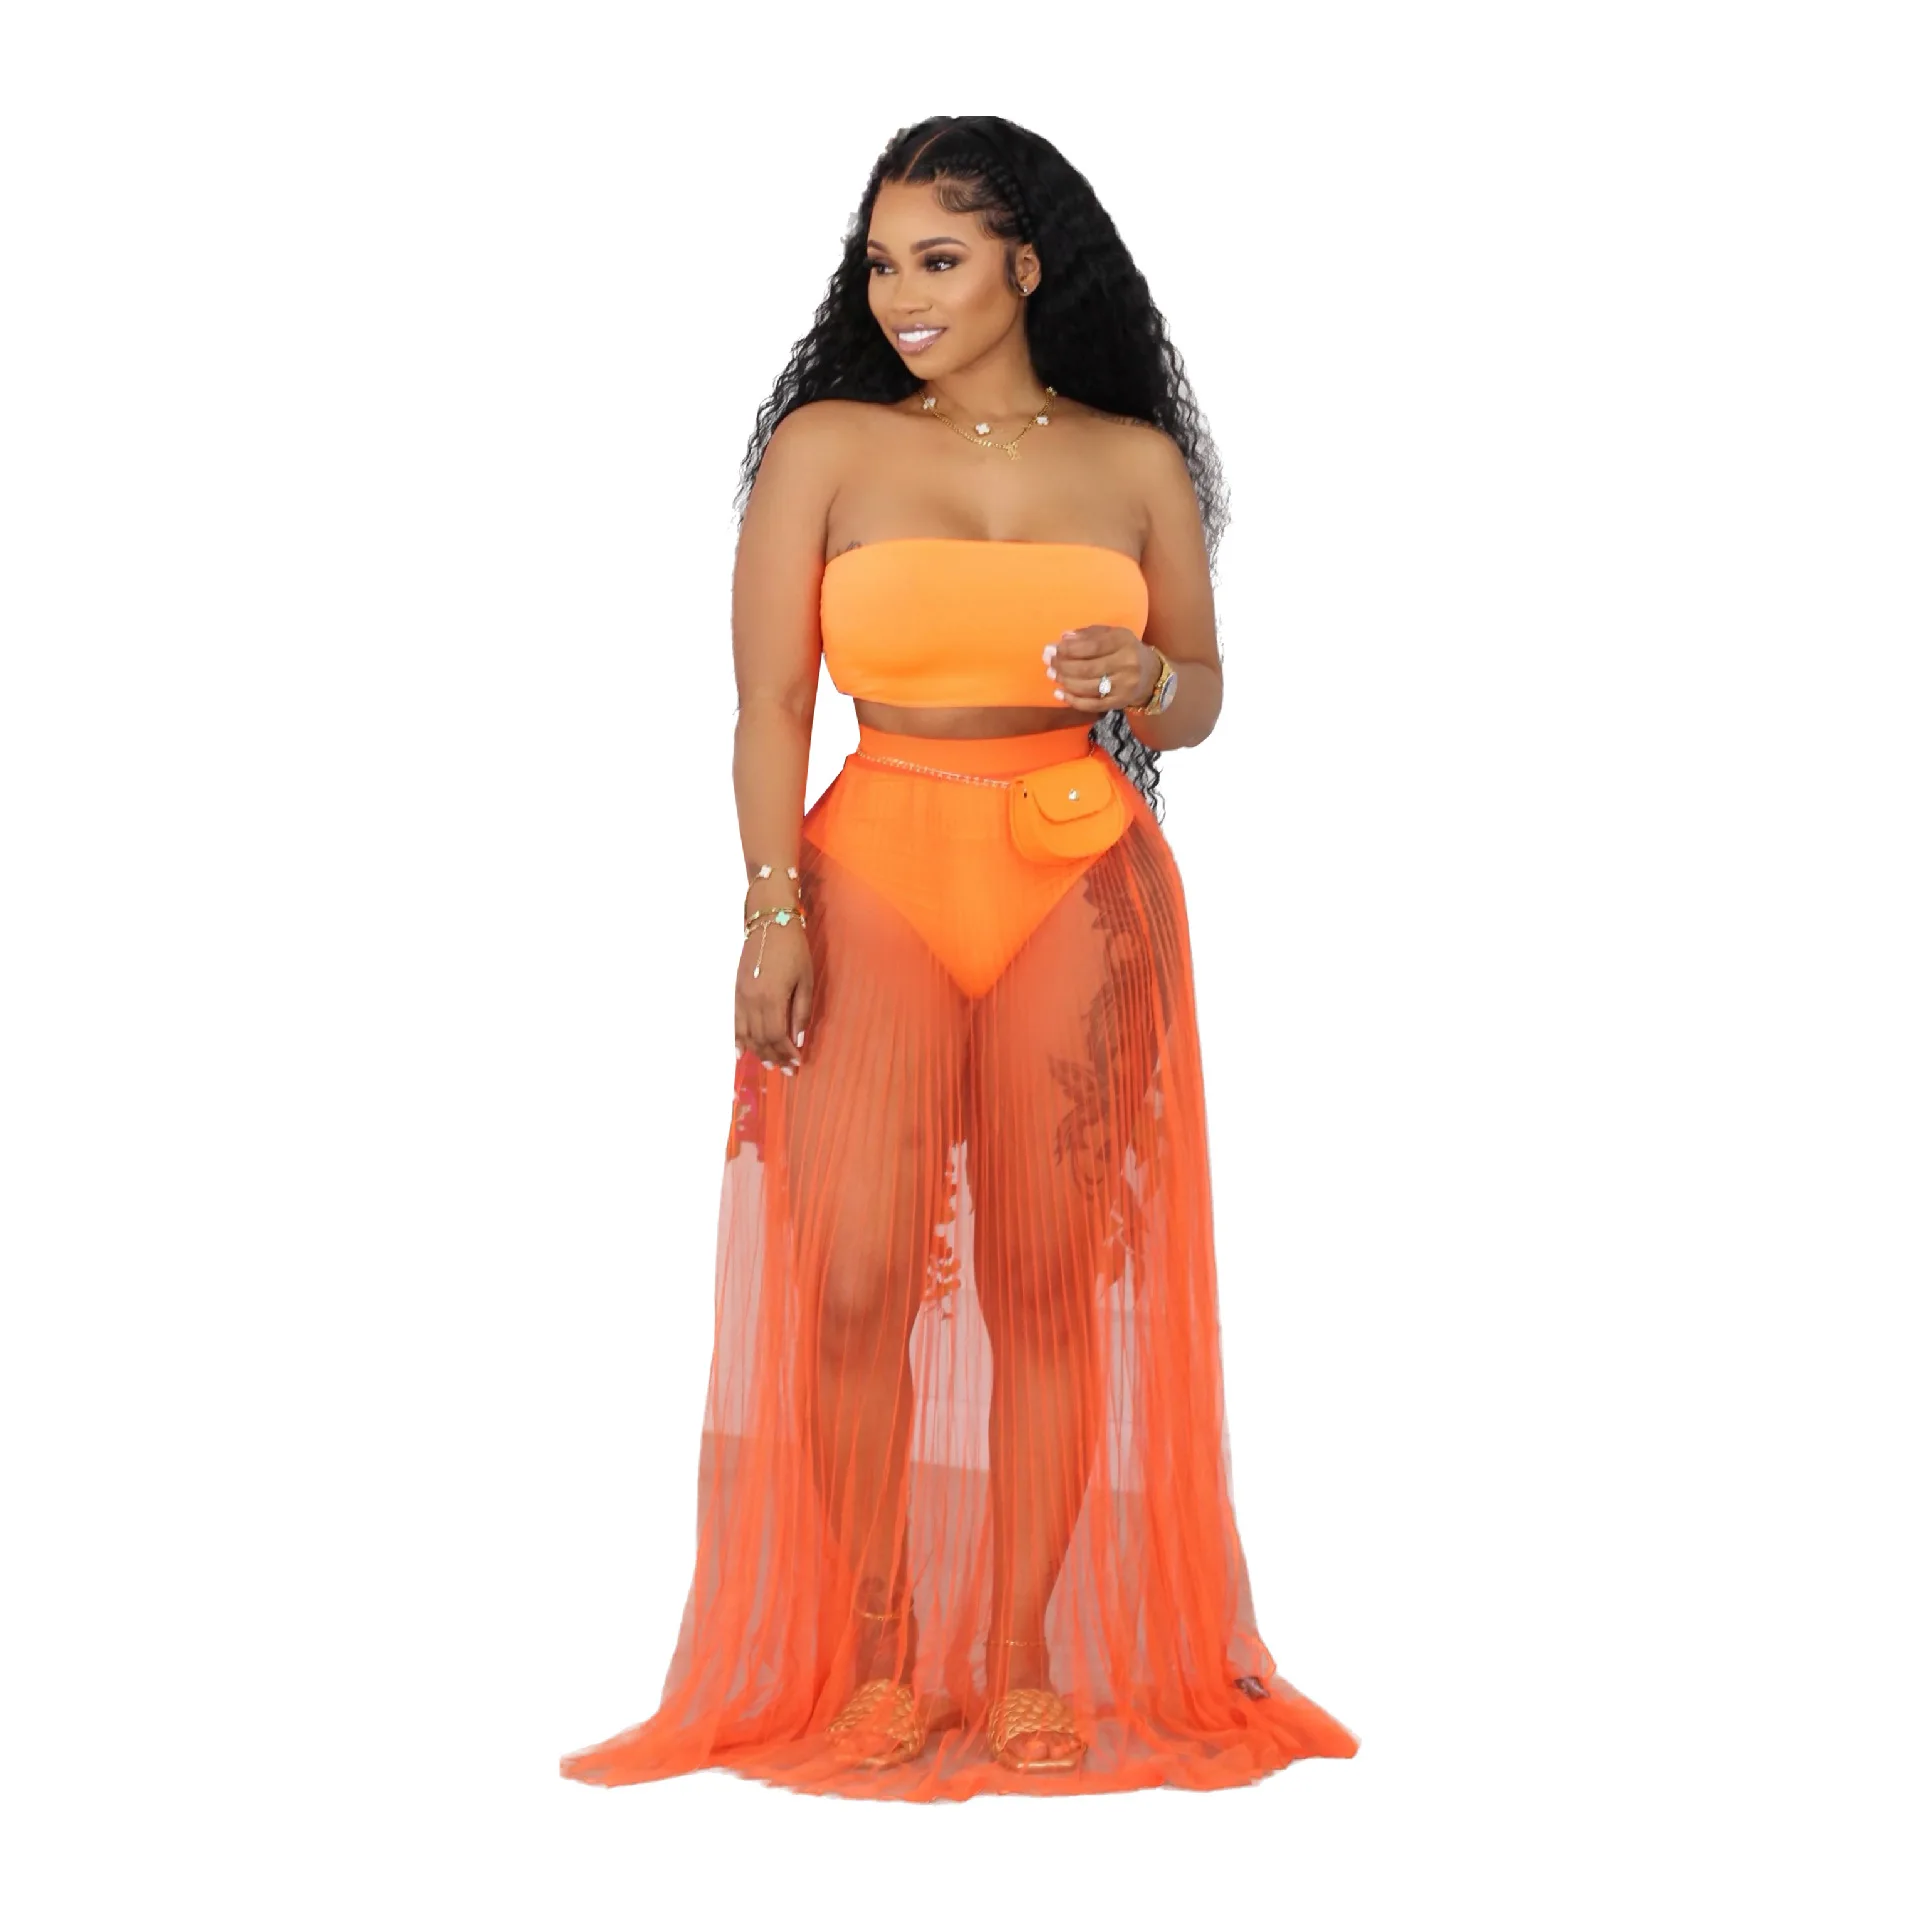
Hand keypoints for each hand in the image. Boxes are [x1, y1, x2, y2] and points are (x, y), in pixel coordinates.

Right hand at [736, 917, 811, 1075]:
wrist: (769, 923)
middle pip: (761, 1038)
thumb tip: (798, 1040)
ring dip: (757, 1051)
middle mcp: (753, 1000)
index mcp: (772, 998)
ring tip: (769, 1063)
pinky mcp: (736, 990)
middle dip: (774, 1056)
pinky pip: (735, 1021)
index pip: (777, 1036)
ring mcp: (741, 996)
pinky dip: (738, 1039)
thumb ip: (801, 1012)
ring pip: (746, 1033)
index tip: (796, 1064)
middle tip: (785, 1069)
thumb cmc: (793, 949)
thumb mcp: (805, 980)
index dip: (786, 1053)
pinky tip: (740, 1052)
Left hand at [1043, 626, 1156, 712]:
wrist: (1151, 675)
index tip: (1053, 648)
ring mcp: (1123, 686)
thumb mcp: (1112, 635)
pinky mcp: (1119, 702)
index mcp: (1123, 642)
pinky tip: (1059, 694)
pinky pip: (1092, 704)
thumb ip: (1088, 634)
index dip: (1069, 649)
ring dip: (1065, 681)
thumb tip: (1064, 638)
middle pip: (1087, 668)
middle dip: (1063, 665)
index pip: (1091, 646)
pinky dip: (1072, 700)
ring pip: (1087, 687)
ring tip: (1052, 674)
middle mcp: (1126, 664)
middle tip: (1048, 662)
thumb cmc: (1124, 650)